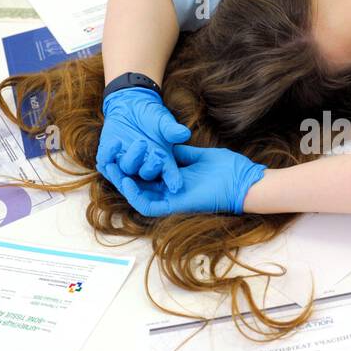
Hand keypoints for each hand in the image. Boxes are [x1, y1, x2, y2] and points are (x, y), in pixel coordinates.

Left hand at [96, 86, 190, 193]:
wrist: (130, 106)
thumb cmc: (152, 115)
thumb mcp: (163, 121)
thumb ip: (172, 129)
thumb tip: (184, 134)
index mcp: (161, 162)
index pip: (168, 174)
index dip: (172, 180)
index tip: (177, 186)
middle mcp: (143, 166)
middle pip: (146, 175)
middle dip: (151, 168)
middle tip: (158, 155)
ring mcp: (125, 162)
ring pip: (127, 169)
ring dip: (134, 158)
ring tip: (141, 142)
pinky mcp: (108, 156)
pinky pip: (106, 160)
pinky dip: (110, 153)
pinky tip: (116, 142)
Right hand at [104, 143, 266, 216]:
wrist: (243, 181)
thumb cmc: (228, 168)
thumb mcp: (199, 155)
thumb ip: (181, 153)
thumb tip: (167, 144)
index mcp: (176, 179)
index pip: (149, 174)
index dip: (133, 164)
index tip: (120, 152)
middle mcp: (171, 191)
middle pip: (139, 185)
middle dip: (121, 174)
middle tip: (107, 162)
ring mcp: (172, 200)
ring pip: (139, 196)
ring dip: (123, 185)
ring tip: (111, 170)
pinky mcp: (175, 206)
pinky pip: (149, 205)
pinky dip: (136, 195)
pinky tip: (127, 180)